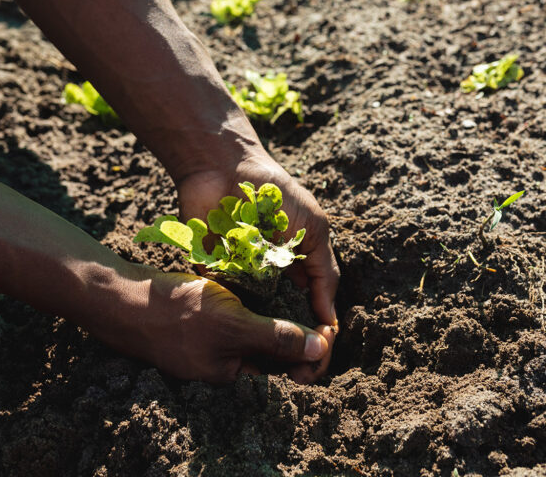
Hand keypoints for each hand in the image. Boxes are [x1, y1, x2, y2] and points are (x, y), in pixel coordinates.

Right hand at [107, 267, 336, 383]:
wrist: (121, 297)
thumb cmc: (175, 314)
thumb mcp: (233, 325)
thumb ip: (276, 338)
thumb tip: (320, 349)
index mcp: (233, 373)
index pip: (284, 371)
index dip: (311, 353)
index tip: (330, 329)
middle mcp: (225, 362)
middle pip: (274, 352)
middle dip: (299, 334)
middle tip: (320, 310)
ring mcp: (213, 342)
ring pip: (257, 331)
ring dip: (279, 315)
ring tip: (301, 294)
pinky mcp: (205, 321)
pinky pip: (239, 316)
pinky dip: (256, 303)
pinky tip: (269, 284)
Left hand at [174, 145, 339, 378]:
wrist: (224, 169)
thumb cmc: (276, 195)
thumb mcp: (314, 229)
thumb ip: (323, 272)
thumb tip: (329, 319)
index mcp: (301, 267)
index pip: (317, 310)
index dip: (322, 335)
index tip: (323, 354)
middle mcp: (275, 277)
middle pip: (288, 323)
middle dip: (295, 349)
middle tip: (299, 376)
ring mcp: (246, 278)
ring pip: (259, 321)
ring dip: (267, 344)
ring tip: (274, 371)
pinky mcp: (217, 276)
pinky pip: (227, 306)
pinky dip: (236, 324)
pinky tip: (244, 345)